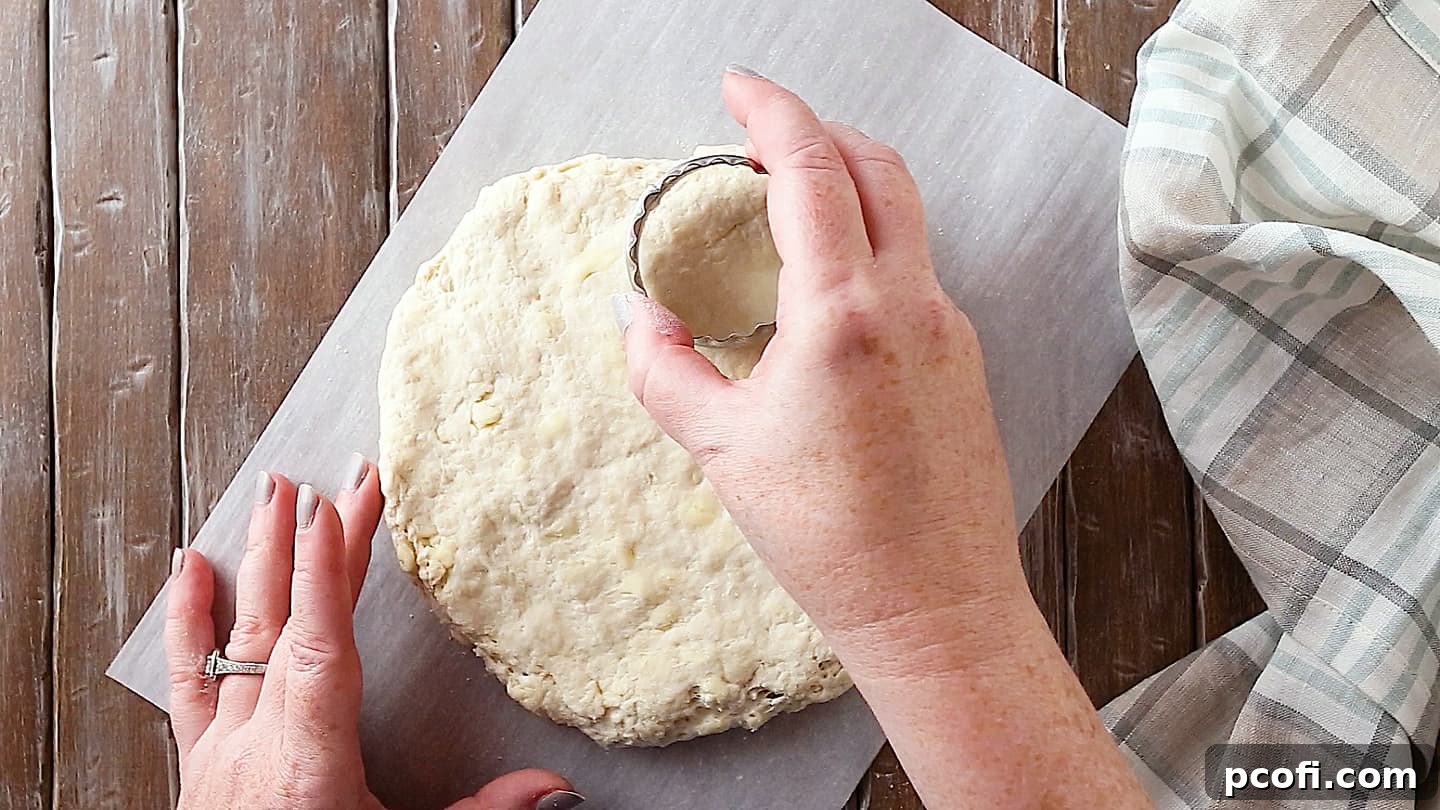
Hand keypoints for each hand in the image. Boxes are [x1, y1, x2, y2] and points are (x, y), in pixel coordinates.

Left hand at [164, 455, 583, 809]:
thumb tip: (553, 790)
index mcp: (309, 763)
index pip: (318, 645)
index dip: (325, 572)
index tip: (335, 506)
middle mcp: (257, 746)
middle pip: (285, 623)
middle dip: (312, 544)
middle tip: (337, 479)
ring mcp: (222, 751)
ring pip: (237, 636)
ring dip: (254, 561)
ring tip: (264, 493)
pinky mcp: (201, 764)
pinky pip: (190, 680)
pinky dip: (188, 620)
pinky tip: (189, 569)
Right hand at [618, 69, 1022, 639]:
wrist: (935, 606)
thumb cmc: (830, 539)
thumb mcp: (722, 450)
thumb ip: (665, 370)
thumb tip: (642, 319)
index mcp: (845, 313)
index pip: (812, 170)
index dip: (771, 112)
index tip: (738, 87)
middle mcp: (910, 303)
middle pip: (876, 167)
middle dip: (818, 129)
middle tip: (759, 133)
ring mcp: (947, 329)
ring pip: (906, 214)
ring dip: (850, 183)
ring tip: (788, 202)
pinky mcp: (963, 359)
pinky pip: (915, 270)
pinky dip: (870, 245)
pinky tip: (827, 288)